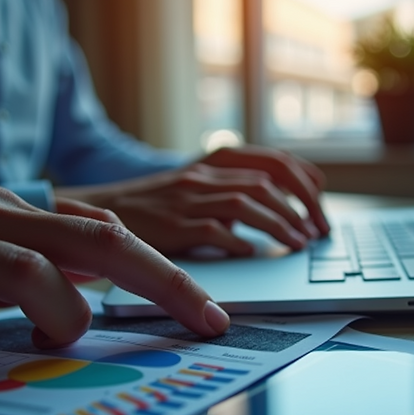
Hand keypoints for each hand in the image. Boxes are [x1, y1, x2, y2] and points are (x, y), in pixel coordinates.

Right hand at [56, 146, 329, 256]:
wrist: (94, 212)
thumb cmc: (149, 209)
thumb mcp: (191, 193)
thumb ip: (225, 197)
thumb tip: (269, 217)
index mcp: (209, 165)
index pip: (269, 161)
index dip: (301, 177)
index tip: (319, 196)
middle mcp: (201, 177)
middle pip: (266, 182)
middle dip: (299, 206)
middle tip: (317, 231)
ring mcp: (186, 199)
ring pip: (246, 203)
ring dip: (279, 224)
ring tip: (298, 243)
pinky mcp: (170, 225)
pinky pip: (213, 229)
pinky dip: (238, 240)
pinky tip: (253, 253)